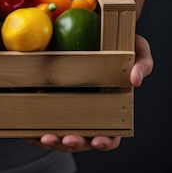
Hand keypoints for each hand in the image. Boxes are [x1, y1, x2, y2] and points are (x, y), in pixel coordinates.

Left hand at [24, 34, 153, 151]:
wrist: (98, 28)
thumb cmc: (122, 44)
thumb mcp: (138, 49)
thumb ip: (143, 64)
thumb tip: (136, 80)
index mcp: (113, 110)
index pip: (111, 136)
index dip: (105, 142)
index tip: (98, 140)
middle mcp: (91, 115)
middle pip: (84, 140)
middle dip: (74, 144)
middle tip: (66, 139)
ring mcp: (70, 109)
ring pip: (61, 136)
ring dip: (53, 141)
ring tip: (44, 137)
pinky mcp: (53, 100)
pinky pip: (43, 121)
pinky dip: (35, 130)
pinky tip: (28, 131)